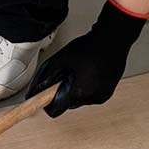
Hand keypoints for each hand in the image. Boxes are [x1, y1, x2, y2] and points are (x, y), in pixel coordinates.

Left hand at [27, 0, 146, 117]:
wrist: (113, 37)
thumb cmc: (90, 46)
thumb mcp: (60, 59)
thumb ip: (45, 76)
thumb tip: (34, 89)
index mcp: (80, 92)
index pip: (56, 110)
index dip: (47, 102)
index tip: (45, 94)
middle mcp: (93, 98)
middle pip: (68, 104)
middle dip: (63, 92)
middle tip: (65, 75)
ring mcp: (102, 95)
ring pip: (79, 100)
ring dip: (74, 90)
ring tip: (78, 72)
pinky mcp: (108, 91)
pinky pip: (90, 95)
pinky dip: (86, 88)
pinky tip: (87, 73)